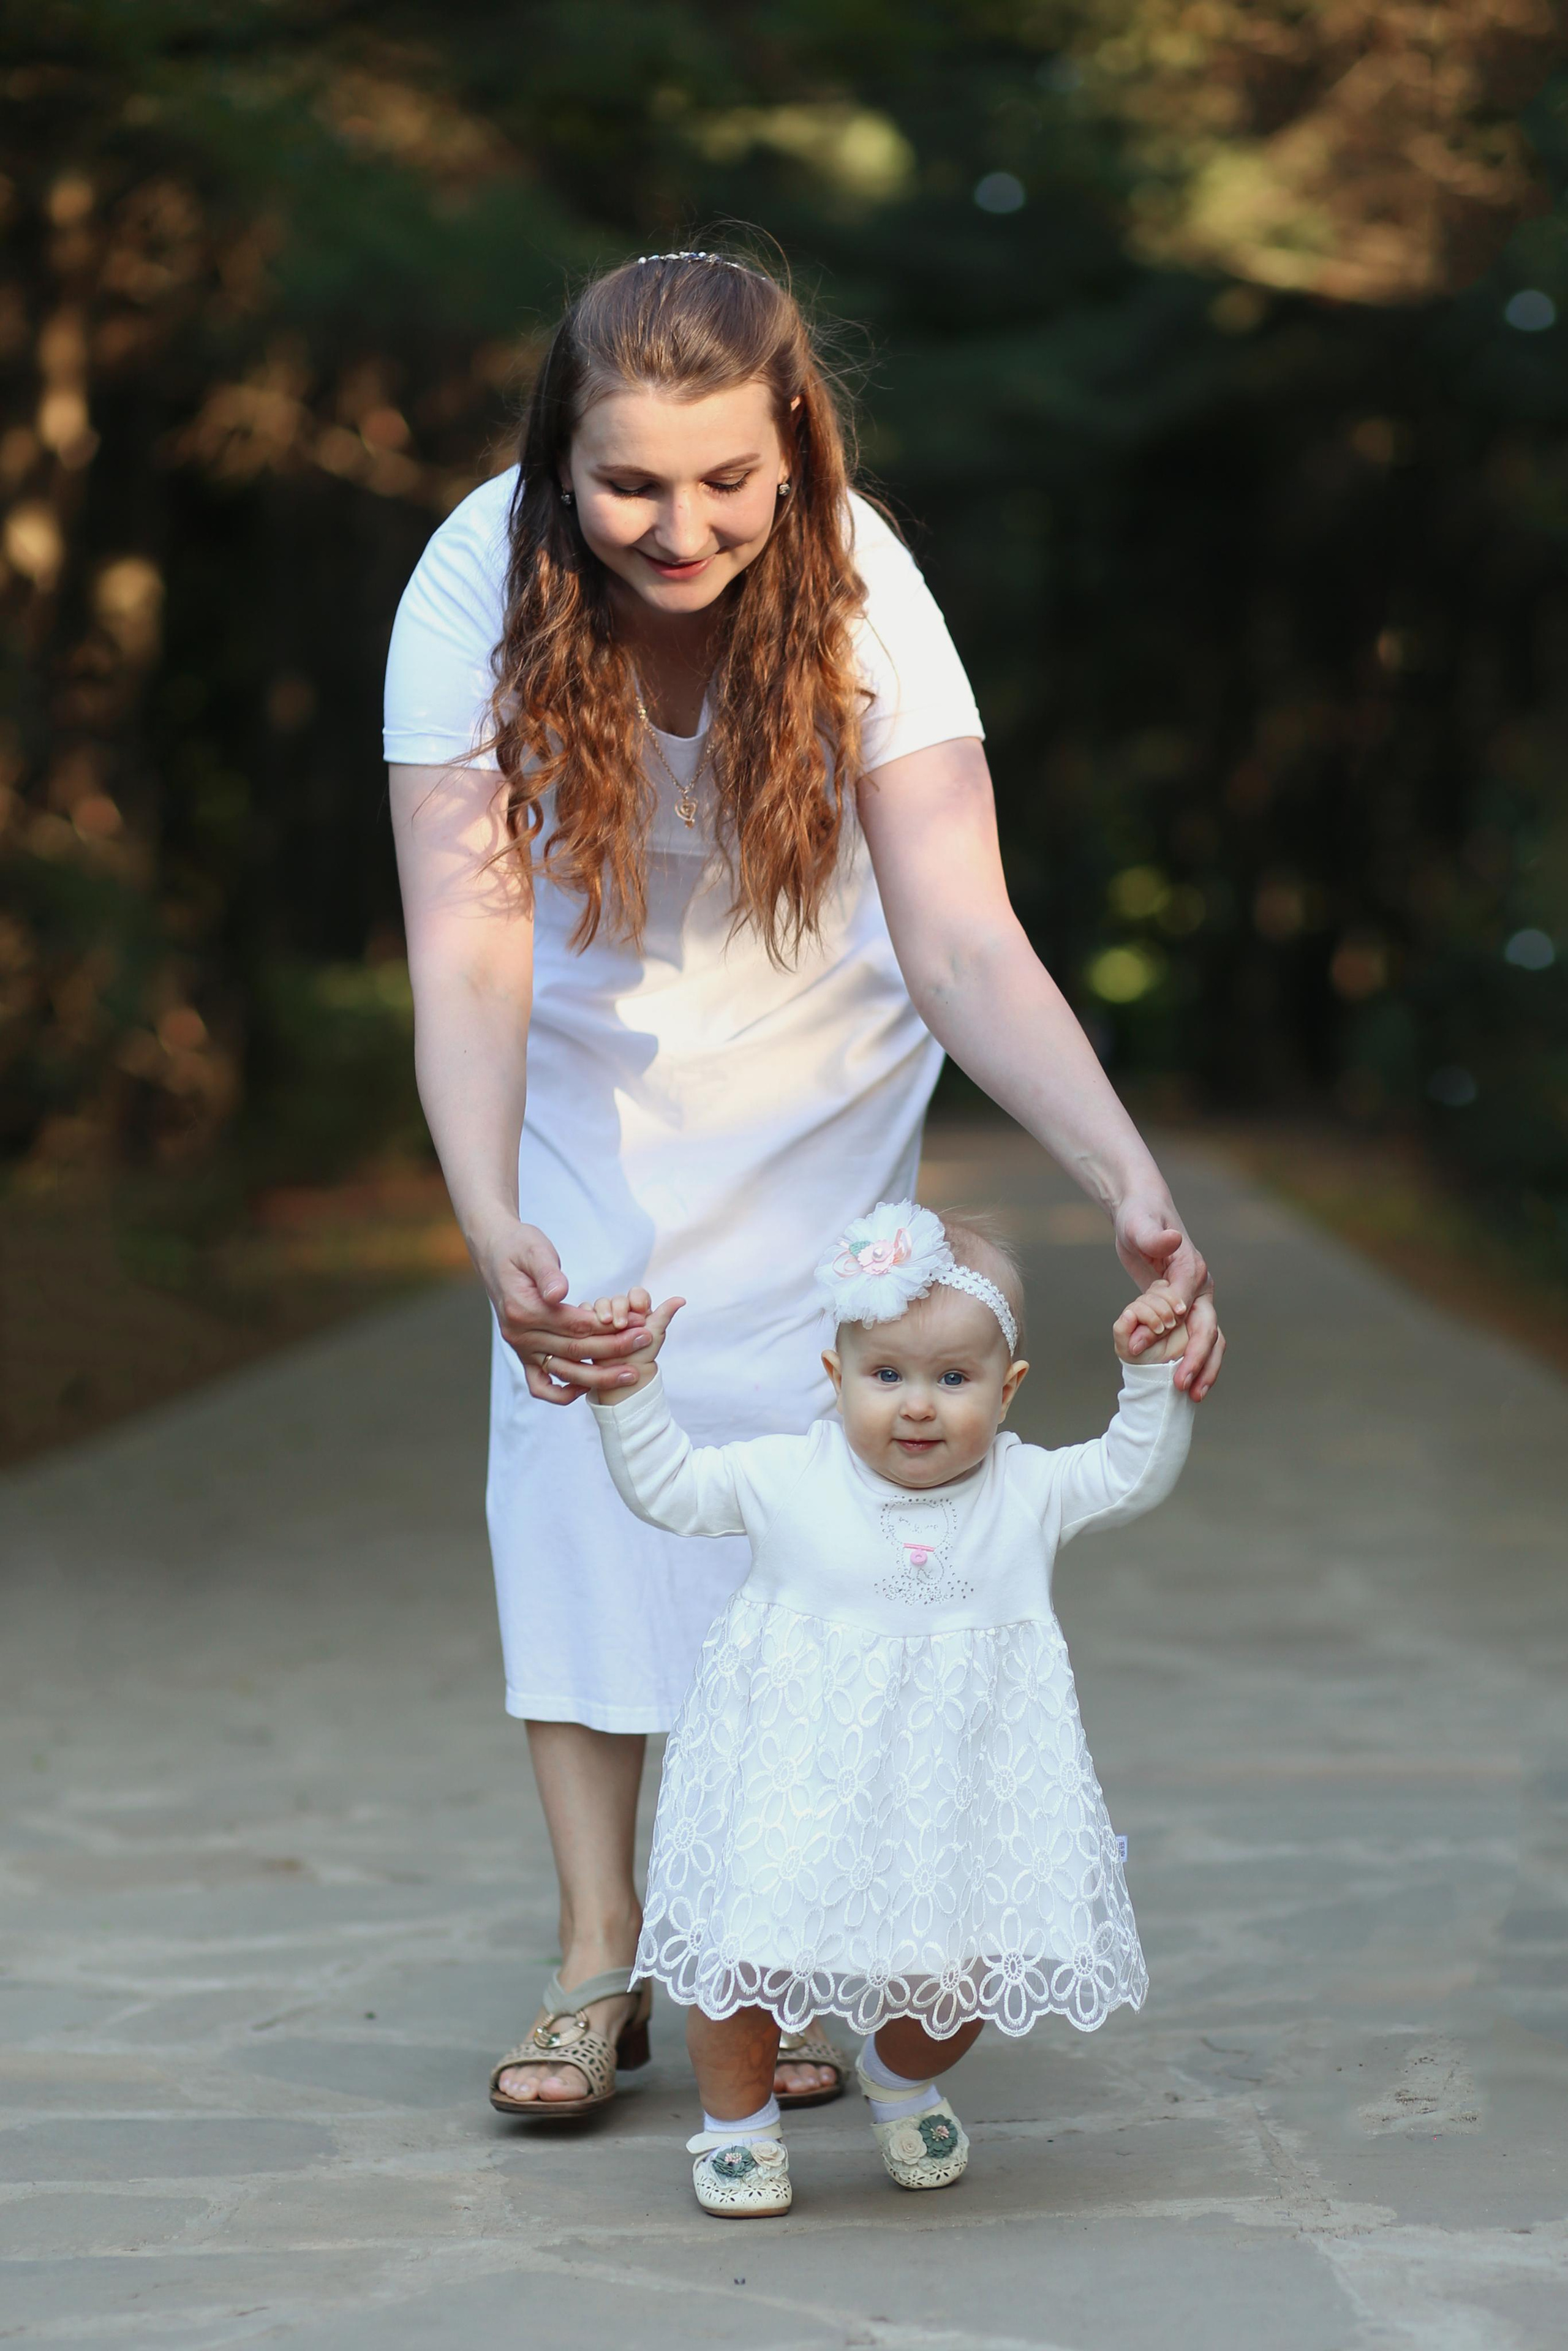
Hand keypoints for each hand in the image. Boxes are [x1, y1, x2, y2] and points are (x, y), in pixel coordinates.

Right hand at [472, 1219, 654, 1404]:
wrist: (494, 1251)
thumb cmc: (519, 1246)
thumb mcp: (534, 1249)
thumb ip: (547, 1272)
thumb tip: (559, 1293)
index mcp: (523, 1309)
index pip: (575, 1325)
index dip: (609, 1326)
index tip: (640, 1322)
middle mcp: (519, 1334)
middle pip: (574, 1349)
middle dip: (615, 1348)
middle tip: (647, 1340)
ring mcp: (519, 1347)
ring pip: (564, 1370)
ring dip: (599, 1376)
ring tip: (631, 1372)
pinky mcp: (522, 1353)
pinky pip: (541, 1384)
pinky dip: (563, 1392)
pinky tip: (588, 1386)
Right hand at [590, 1291, 684, 1397]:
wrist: (621, 1377)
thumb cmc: (640, 1356)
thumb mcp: (653, 1336)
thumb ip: (664, 1315)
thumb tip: (681, 1299)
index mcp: (638, 1310)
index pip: (636, 1294)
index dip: (637, 1299)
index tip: (640, 1310)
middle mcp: (621, 1312)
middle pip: (616, 1299)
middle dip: (619, 1308)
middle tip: (620, 1324)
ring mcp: (604, 1318)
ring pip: (599, 1305)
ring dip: (602, 1311)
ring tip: (606, 1323)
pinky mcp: (588, 1326)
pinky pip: (584, 1314)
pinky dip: (586, 1316)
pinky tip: (590, 1326)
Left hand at [1113, 1198, 1224, 1398]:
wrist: (1142, 1216)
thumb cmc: (1140, 1219)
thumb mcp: (1139, 1225)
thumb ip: (1155, 1237)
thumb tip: (1171, 1241)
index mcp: (1191, 1267)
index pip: (1184, 1301)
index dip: (1167, 1324)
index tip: (1145, 1343)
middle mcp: (1199, 1287)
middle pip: (1207, 1328)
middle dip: (1197, 1358)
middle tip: (1181, 1385)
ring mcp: (1195, 1301)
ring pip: (1209, 1340)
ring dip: (1204, 1368)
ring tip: (1192, 1396)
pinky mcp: (1184, 1311)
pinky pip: (1194, 1340)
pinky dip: (1194, 1362)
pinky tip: (1186, 1385)